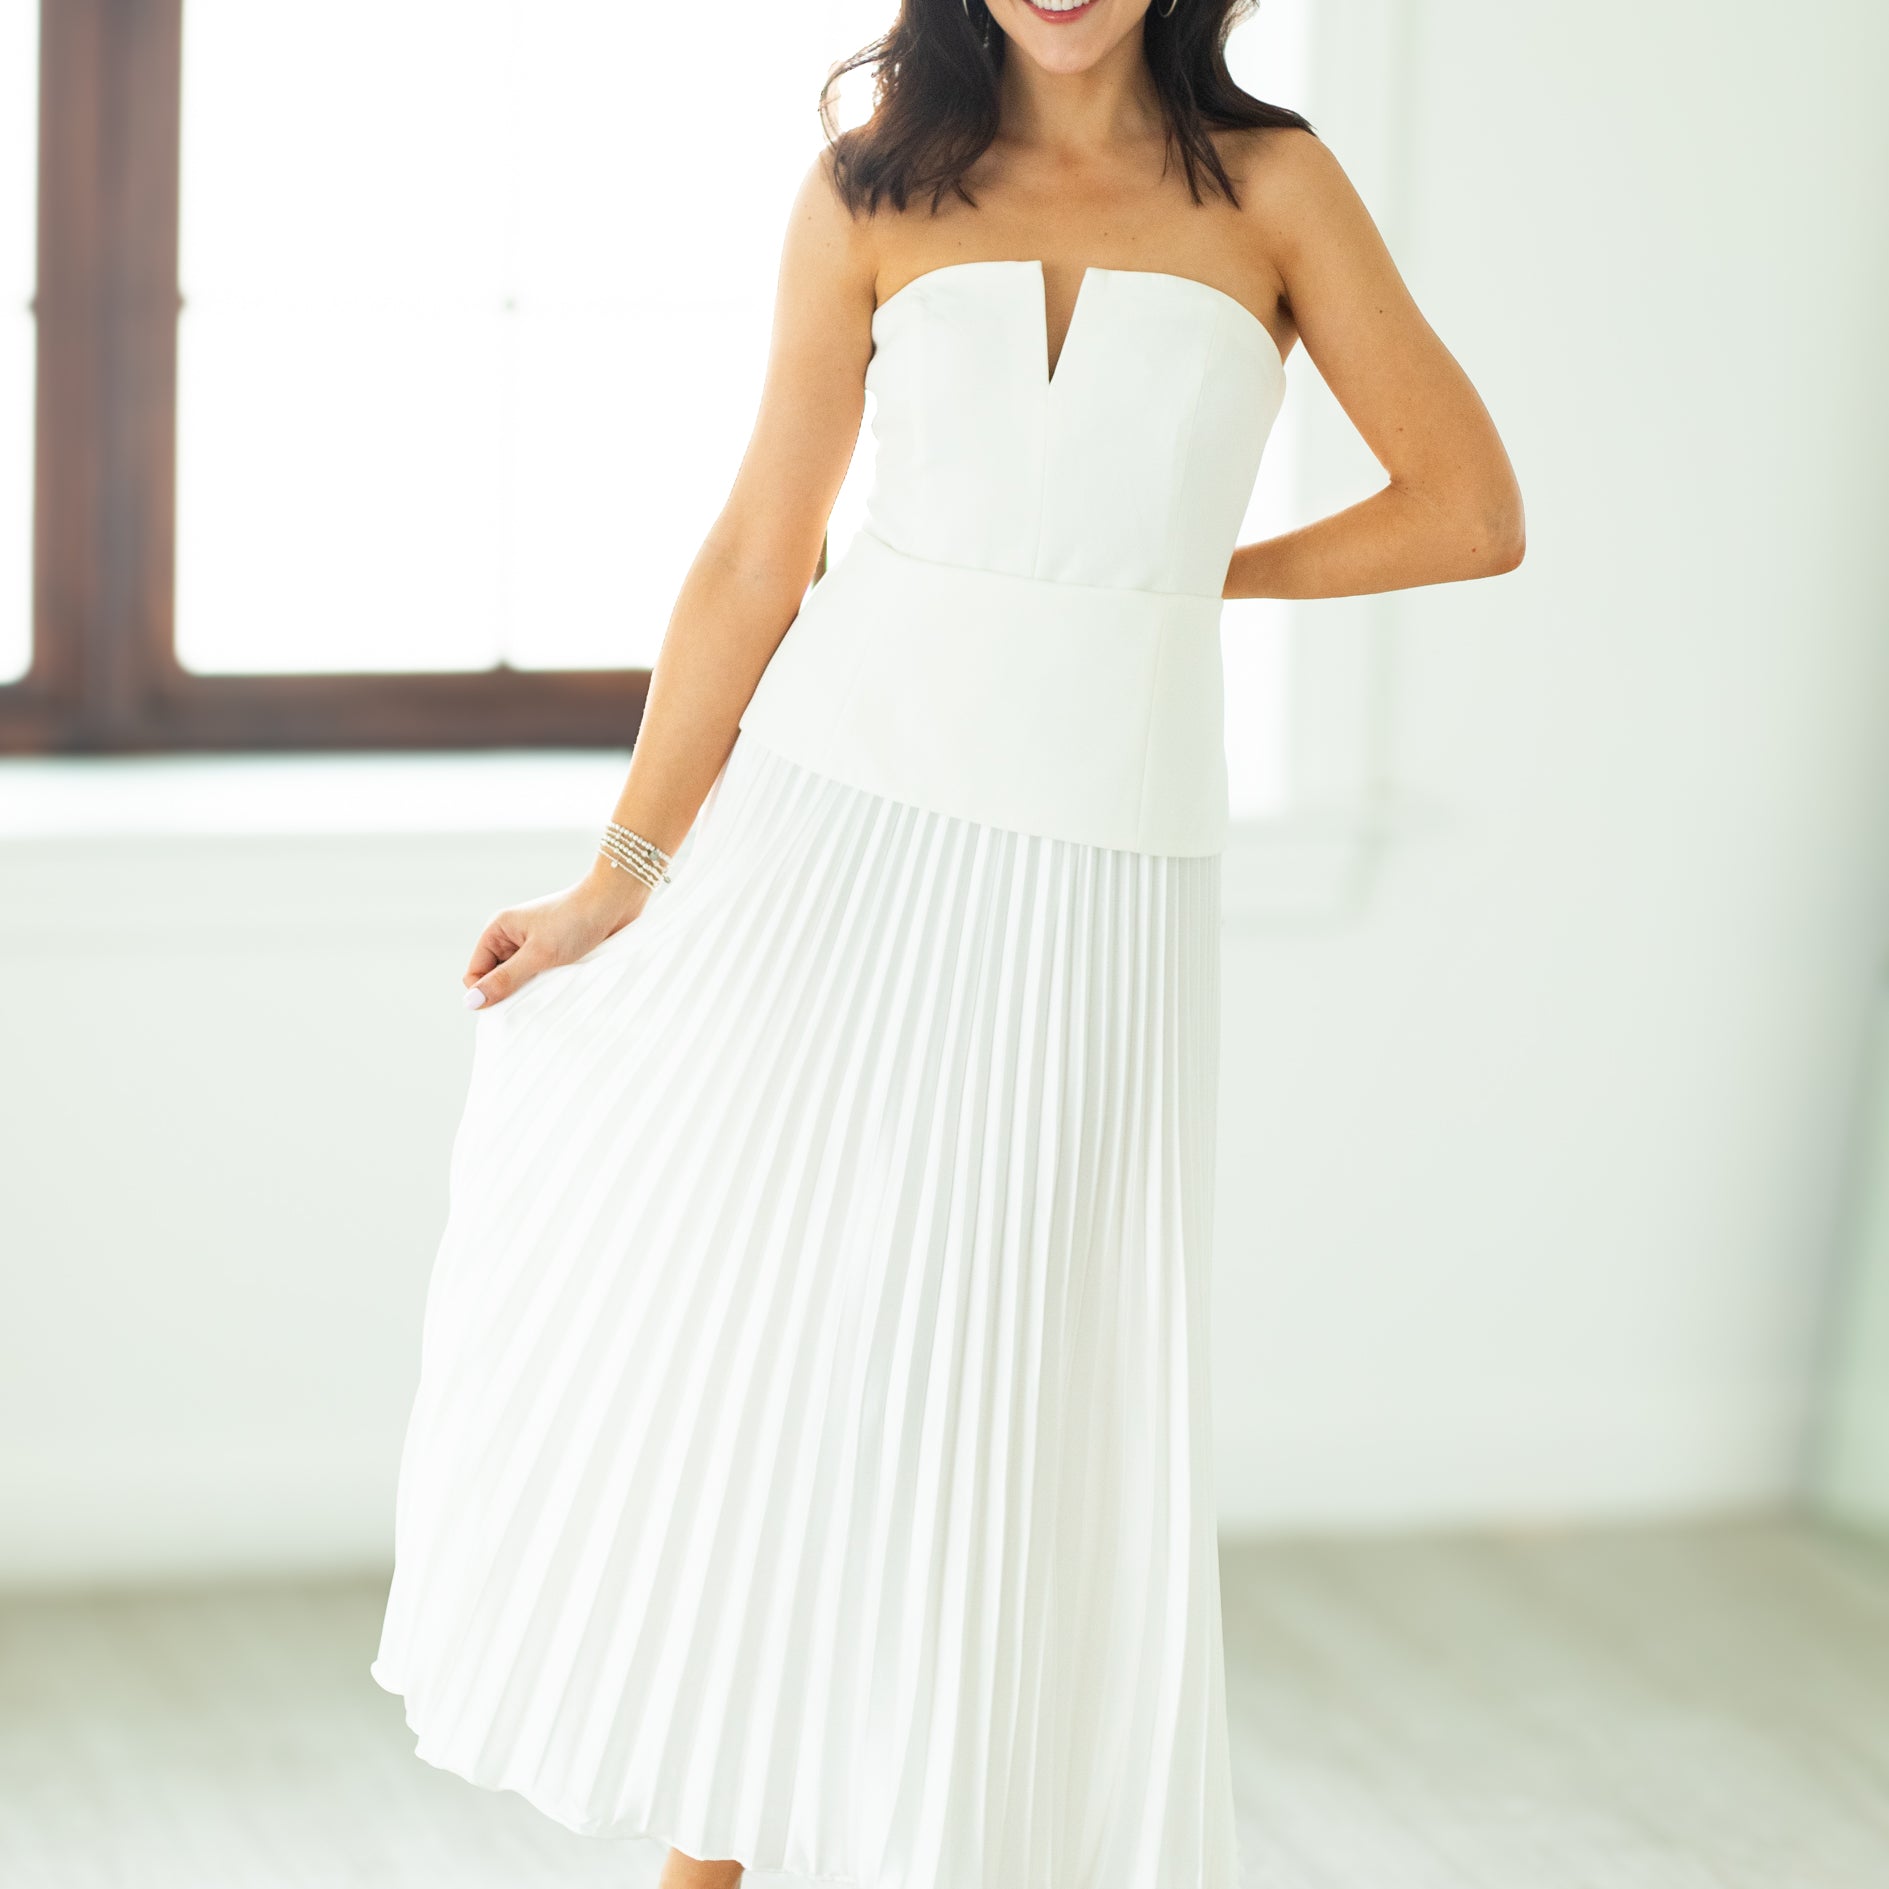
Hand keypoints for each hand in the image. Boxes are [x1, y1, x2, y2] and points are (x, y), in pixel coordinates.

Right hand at [463, 864, 650, 1008]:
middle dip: (512, 991)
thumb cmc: (575, 922)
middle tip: (536, 992)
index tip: (511, 1002)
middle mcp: (511, 936)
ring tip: (553, 984)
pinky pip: (540, 976)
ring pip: (521, 979)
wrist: (614, 902)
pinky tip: (562, 983)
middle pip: (497, 978)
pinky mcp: (553, 951)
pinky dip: (548, 983)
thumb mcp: (538, 955)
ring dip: (533, 988)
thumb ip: (505, 979)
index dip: (487, 992)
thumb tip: (470, 1003)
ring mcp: (533, 944)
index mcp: (498, 930)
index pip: (475, 973)